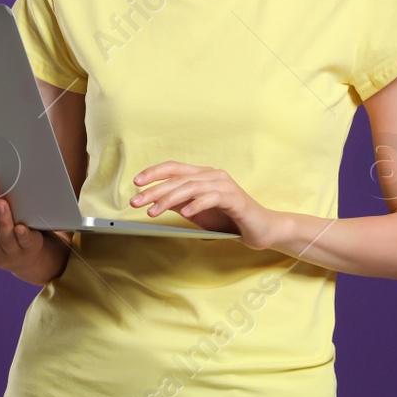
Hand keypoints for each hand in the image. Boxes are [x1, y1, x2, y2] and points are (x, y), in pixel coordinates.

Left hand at [130, 162, 282, 247]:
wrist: (260, 228)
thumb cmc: (228, 219)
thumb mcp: (197, 211)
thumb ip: (179, 202)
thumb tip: (154, 200)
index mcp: (203, 175)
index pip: (174, 167)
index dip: (154, 173)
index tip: (136, 183)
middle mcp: (213, 175)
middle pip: (178, 178)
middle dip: (154, 190)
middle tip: (136, 202)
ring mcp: (224, 185)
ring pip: (191, 186)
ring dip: (169, 199)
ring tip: (154, 211)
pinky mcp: (235, 198)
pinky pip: (212, 197)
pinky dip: (196, 204)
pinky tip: (185, 213)